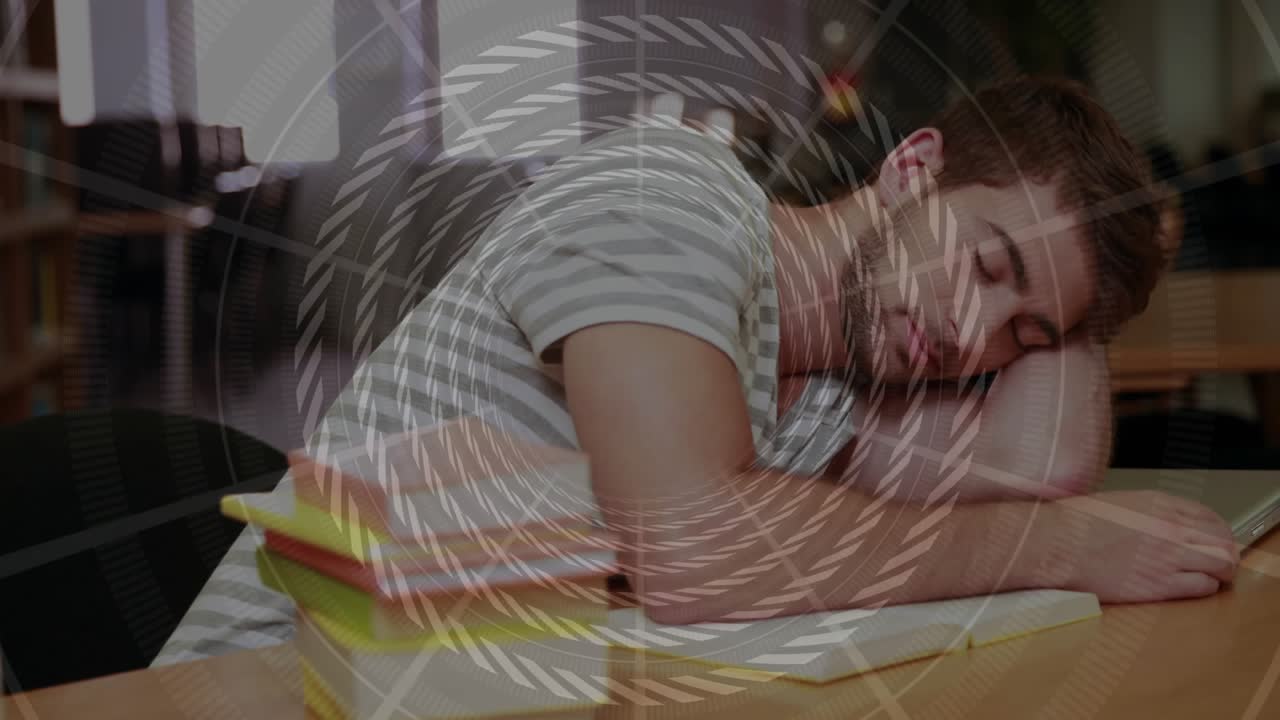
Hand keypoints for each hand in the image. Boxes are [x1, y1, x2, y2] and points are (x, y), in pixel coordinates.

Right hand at [1035, 490, 1238, 602]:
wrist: (1056, 544)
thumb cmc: (1074, 524)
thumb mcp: (1117, 503)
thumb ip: (1147, 512)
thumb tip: (1163, 525)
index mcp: (1157, 503)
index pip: (1209, 515)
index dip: (1218, 530)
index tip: (1215, 539)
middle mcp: (1169, 527)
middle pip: (1222, 539)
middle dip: (1227, 552)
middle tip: (1222, 562)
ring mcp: (1167, 556)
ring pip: (1221, 564)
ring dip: (1222, 571)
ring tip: (1216, 577)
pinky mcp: (1159, 584)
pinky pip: (1202, 586)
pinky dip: (1206, 587)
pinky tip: (1196, 586)